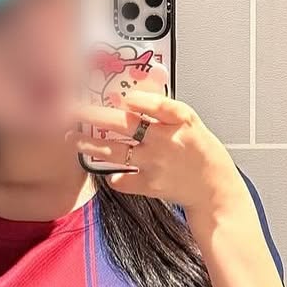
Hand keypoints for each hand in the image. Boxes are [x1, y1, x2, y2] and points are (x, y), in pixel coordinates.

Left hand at [71, 89, 247, 215]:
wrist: (213, 190)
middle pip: (125, 125)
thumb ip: (163, 111)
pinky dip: (113, 176)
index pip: (157, 104)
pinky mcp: (150, 185)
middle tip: (73, 111)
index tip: (121, 96)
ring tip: (74, 139)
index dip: (137, 99)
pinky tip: (109, 172)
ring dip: (91, 145)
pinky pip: (122, 180)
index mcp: (181, 121)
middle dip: (95, 116)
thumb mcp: (190, 124)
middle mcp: (165, 141)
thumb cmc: (201, 154)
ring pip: (116, 152)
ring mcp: (155, 164)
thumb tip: (131, 98)